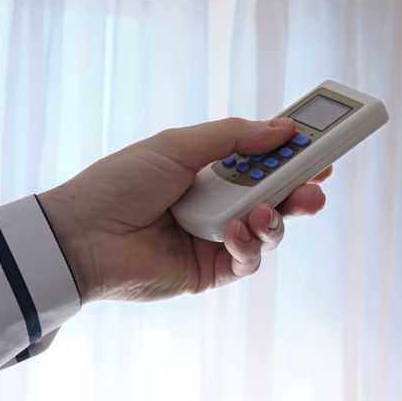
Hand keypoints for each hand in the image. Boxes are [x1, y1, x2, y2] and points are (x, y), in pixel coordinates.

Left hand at [37, 117, 330, 302]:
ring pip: (271, 228)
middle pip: (278, 194)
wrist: (79, 238)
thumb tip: (284, 129)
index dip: (295, 153)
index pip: (264, 159)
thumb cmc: (119, 184)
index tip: (322, 144)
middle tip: (318, 181)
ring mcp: (216, 238)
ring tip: (264, 210)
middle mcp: (218, 203)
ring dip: (278, 217)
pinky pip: (249, 259)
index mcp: (210, 170)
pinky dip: (250, 244)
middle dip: (302, 186)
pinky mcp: (210, 272)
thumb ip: (235, 137)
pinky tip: (233, 231)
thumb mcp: (178, 146)